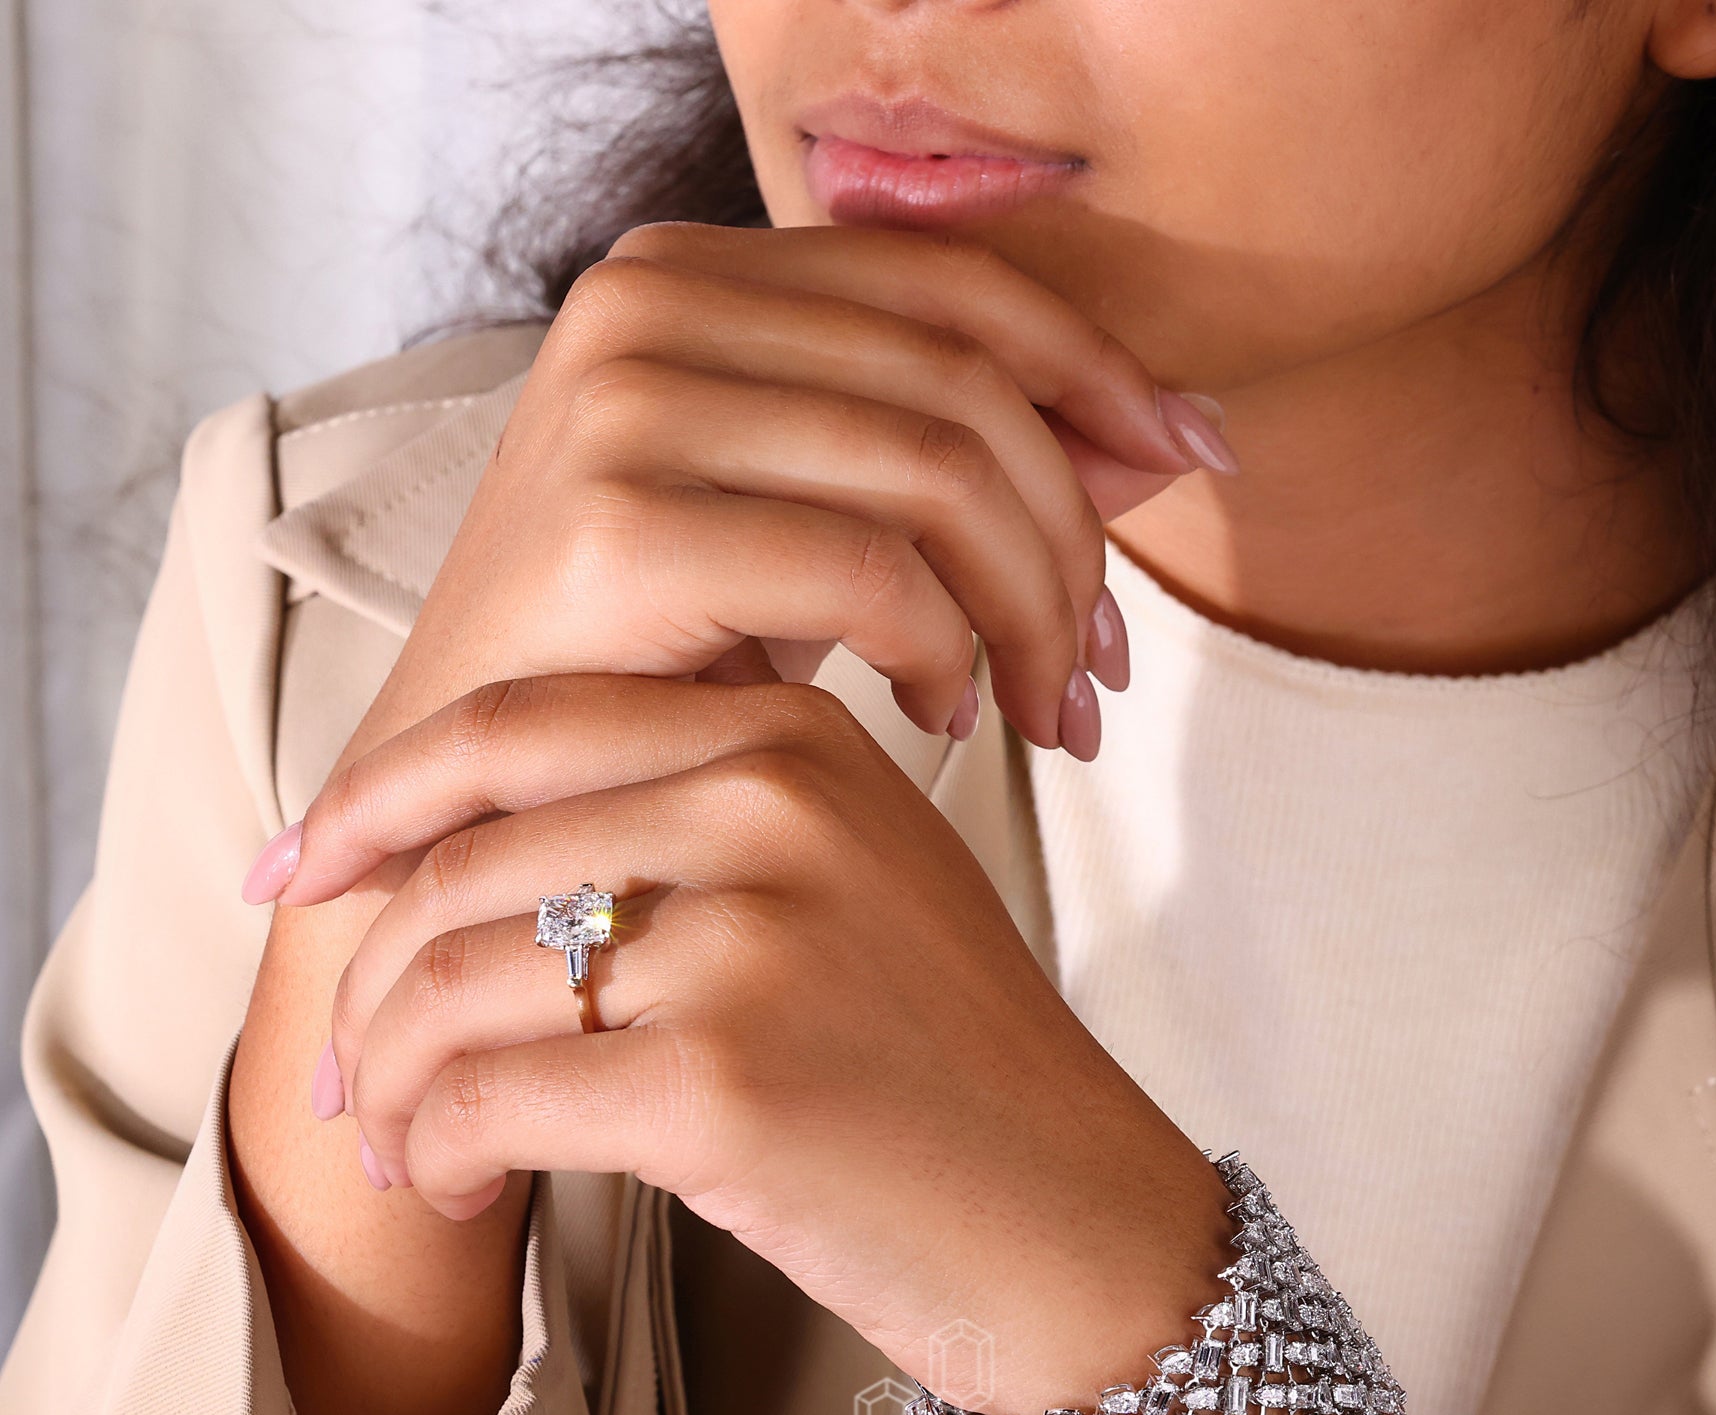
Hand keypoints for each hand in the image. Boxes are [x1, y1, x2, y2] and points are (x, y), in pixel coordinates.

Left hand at [277, 667, 1232, 1414]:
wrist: (1077, 1220)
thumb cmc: (946, 1070)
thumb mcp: (851, 886)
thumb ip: (693, 824)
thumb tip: (459, 857)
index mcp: (794, 739)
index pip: (515, 730)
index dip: (370, 802)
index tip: (296, 877)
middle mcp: (771, 808)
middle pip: (463, 864)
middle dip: (366, 986)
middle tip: (346, 1080)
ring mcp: (753, 940)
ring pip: (451, 981)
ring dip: (389, 1083)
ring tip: (403, 1149)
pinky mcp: (728, 1081)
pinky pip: (487, 1100)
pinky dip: (437, 1153)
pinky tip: (457, 1188)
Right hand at [332, 222, 1231, 775]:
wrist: (475, 796)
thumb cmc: (654, 668)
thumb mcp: (818, 527)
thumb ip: (957, 460)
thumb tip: (1171, 436)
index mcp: (697, 273)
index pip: (957, 289)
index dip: (1102, 374)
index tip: (1196, 461)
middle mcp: (648, 301)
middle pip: (967, 384)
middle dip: (1078, 533)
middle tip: (1105, 670)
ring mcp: (622, 403)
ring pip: (939, 471)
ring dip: (1032, 607)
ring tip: (1047, 712)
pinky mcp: (616, 527)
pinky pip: (870, 569)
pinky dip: (944, 651)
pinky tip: (944, 721)